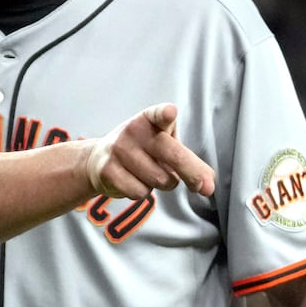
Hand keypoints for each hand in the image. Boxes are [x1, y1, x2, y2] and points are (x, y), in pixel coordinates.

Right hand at [84, 104, 215, 199]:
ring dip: (163, 184)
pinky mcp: (108, 170)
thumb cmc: (142, 151)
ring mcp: (118, 150)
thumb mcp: (163, 144)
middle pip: (173, 155)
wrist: (97, 159)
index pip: (158, 114)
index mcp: (150, 119)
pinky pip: (140, 193)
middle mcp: (133, 131)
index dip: (165, 114)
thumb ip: (188, 160)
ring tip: (150, 174)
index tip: (170, 113)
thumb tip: (208, 186)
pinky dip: (143, 193)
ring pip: (159, 180)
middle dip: (193, 174)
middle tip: (205, 187)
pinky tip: (134, 181)